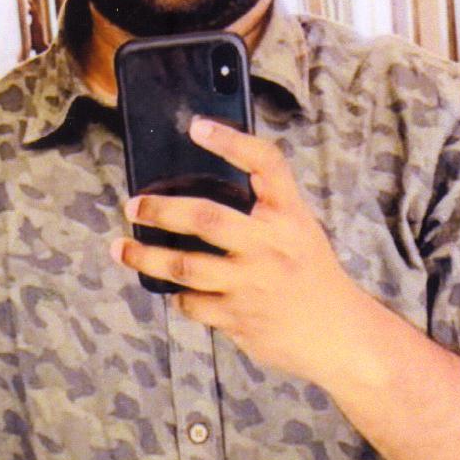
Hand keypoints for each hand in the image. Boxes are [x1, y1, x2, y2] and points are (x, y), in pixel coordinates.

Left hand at [111, 117, 372, 384]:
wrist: (338, 334)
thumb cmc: (309, 274)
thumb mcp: (299, 230)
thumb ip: (263, 210)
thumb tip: (201, 192)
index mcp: (290, 216)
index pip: (266, 164)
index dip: (232, 141)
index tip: (197, 126)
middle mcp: (271, 246)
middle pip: (206, 219)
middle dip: (161, 210)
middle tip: (133, 206)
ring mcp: (253, 284)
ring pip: (185, 267)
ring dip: (145, 258)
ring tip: (120, 249)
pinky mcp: (239, 318)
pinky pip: (192, 304)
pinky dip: (177, 296)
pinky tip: (172, 289)